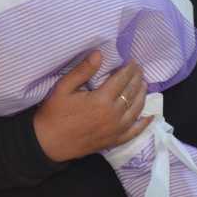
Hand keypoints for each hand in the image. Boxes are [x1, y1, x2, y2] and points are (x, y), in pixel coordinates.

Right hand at [33, 50, 150, 162]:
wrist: (48, 143)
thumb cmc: (54, 113)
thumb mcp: (63, 87)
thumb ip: (83, 70)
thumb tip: (100, 54)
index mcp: (101, 100)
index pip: (122, 79)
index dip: (129, 68)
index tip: (131, 59)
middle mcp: (113, 115)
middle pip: (131, 92)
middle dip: (137, 78)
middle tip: (139, 68)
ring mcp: (115, 130)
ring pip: (136, 110)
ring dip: (142, 95)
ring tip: (145, 84)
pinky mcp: (113, 141)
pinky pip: (133, 132)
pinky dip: (143, 124)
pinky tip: (149, 117)